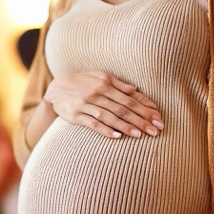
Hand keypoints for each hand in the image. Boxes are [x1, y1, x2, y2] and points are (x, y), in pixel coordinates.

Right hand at [44, 72, 163, 138]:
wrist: (55, 88)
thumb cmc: (82, 82)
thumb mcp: (100, 77)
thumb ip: (118, 84)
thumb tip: (136, 90)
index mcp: (106, 84)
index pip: (130, 98)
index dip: (145, 108)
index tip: (158, 118)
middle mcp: (97, 94)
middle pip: (123, 108)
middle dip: (141, 119)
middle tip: (156, 130)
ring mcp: (86, 105)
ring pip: (110, 117)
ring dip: (126, 126)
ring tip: (140, 135)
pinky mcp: (76, 116)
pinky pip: (93, 124)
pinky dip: (105, 130)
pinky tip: (117, 136)